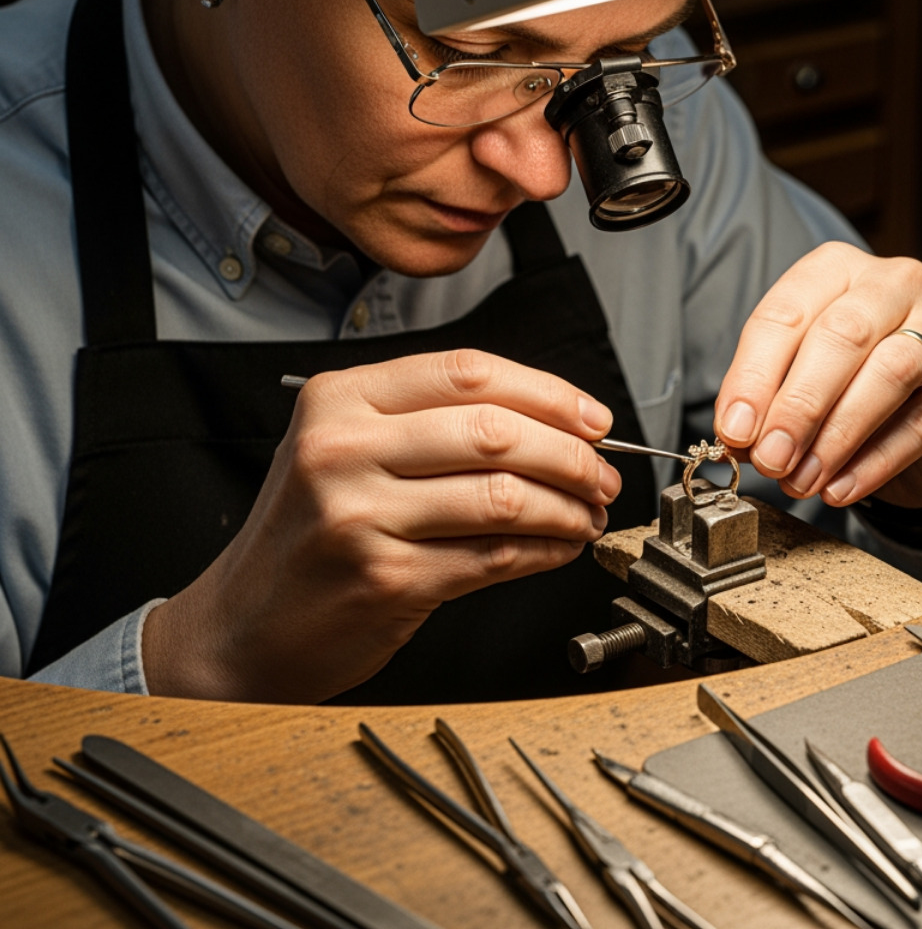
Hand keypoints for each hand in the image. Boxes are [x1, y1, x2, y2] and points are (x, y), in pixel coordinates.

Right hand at [141, 350, 620, 701]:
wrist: (244, 624)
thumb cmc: (307, 533)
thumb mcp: (344, 448)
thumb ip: (431, 422)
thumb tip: (554, 420)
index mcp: (339, 400)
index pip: (467, 373)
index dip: (549, 393)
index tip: (592, 417)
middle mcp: (344, 451)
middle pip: (496, 431)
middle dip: (572, 453)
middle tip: (602, 472)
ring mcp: (363, 517)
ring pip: (506, 495)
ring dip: (567, 507)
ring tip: (587, 514)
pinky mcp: (388, 580)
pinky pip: (495, 556)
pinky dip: (545, 551)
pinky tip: (559, 547)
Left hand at [714, 242, 921, 508]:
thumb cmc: (851, 376)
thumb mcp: (800, 372)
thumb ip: (768, 396)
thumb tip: (739, 437)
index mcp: (837, 269)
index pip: (787, 313)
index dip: (755, 375)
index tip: (735, 428)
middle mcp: (895, 284)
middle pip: (843, 336)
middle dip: (799, 405)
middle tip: (771, 457)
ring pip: (890, 373)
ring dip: (838, 434)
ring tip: (802, 479)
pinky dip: (875, 462)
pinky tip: (840, 488)